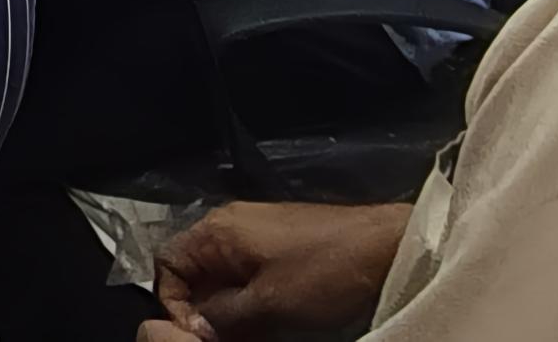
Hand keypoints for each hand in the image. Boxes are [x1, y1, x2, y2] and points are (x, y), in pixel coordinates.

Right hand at [154, 200, 412, 340]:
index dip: (173, 304)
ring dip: (230, 314)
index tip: (198, 335)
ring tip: (251, 340)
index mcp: (218, 231)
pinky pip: (250, 278)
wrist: (390, 247)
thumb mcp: (269, 304)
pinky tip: (270, 327)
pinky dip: (252, 305)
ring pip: (224, 280)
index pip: (168, 264)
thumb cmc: (326, 272)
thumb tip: (196, 328)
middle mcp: (231, 227)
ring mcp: (259, 236)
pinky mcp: (284, 249)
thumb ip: (223, 316)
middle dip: (204, 314)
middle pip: (195, 274)